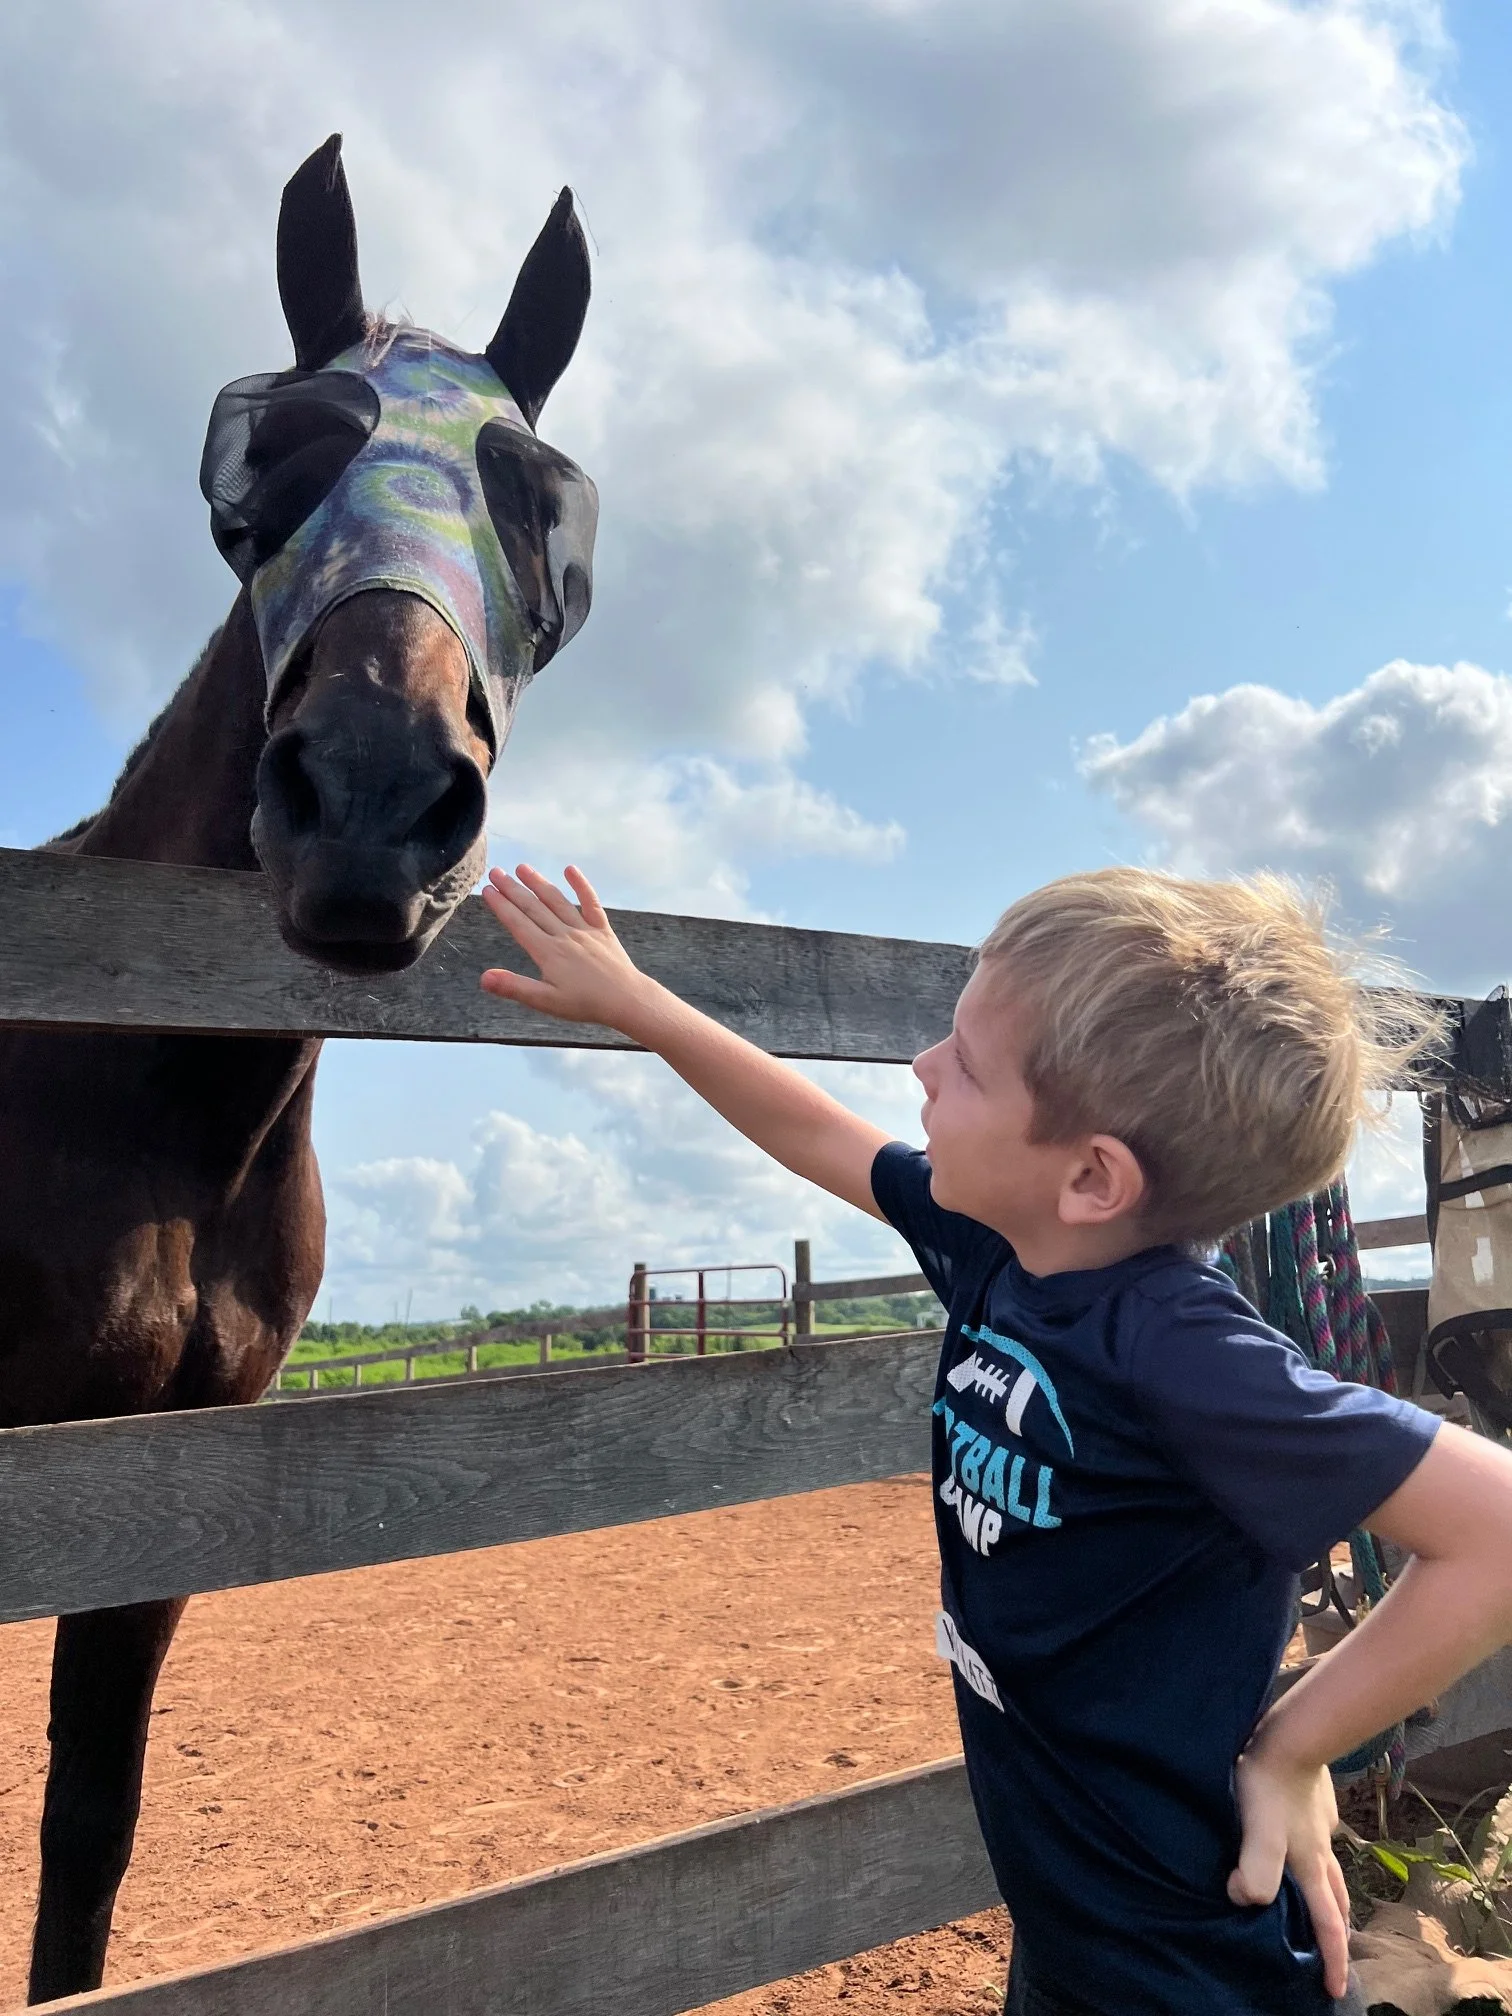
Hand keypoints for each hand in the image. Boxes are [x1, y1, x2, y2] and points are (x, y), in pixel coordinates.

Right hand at [479, 864, 652, 1030]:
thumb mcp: (545, 1001)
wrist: (626, 1000)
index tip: (487, 890)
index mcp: (548, 952)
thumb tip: (484, 978)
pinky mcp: (602, 930)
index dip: (501, 906)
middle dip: (512, 889)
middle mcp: (564, 935)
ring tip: (522, 868)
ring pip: (557, 901)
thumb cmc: (585, 1004)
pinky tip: (570, 870)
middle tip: (495, 872)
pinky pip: (591, 903)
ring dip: (538, 883)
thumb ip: (514, 987)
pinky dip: (581, 885)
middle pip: (533, 908)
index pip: (518, 924)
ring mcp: (584, 930)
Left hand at [1228, 1740, 1351, 1999]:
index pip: (1327, 1922)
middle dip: (1337, 1931)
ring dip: (1330, 1892)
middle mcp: (1320, 1849)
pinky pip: (1317, 1835)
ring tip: (1325, 1904)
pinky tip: (1301, 1839)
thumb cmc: (1270, 1782)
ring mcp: (1320, 1823)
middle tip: (1335, 1954)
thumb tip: (1244, 1898)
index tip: (1335, 1991)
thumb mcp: (1260, 1831)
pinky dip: (1314, 1851)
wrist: (1293, 1732)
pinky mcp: (1313, 1799)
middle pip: (1335, 1899)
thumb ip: (1256, 1868)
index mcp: (1310, 1864)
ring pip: (1329, 1868)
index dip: (1332, 1959)